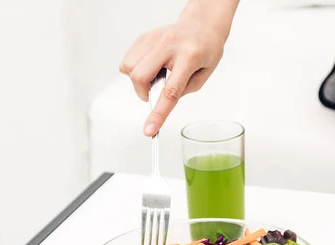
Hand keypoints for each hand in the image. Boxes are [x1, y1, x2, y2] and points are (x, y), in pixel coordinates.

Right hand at [119, 0, 238, 135]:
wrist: (202, 23)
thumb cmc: (206, 49)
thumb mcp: (204, 74)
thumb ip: (183, 91)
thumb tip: (161, 102)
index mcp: (189, 56)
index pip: (170, 91)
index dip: (158, 114)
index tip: (149, 130)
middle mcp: (169, 44)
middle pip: (140, 77)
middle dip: (143, 92)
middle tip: (154, 93)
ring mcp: (154, 38)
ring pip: (129, 68)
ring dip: (138, 81)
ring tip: (155, 76)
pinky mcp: (145, 37)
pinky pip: (128, 59)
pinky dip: (134, 69)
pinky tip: (150, 66)